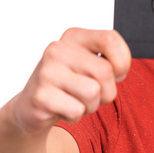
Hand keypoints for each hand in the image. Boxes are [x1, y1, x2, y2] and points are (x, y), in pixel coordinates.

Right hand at [5, 28, 130, 134]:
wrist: (31, 106)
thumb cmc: (69, 85)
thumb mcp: (90, 65)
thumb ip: (110, 61)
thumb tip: (119, 70)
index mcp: (74, 37)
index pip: (110, 39)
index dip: (122, 61)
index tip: (116, 73)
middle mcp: (57, 49)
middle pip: (105, 71)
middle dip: (106, 91)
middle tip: (90, 94)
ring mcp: (46, 72)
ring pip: (93, 92)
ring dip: (90, 105)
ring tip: (74, 100)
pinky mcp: (41, 96)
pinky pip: (76, 110)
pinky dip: (74, 115)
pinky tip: (61, 108)